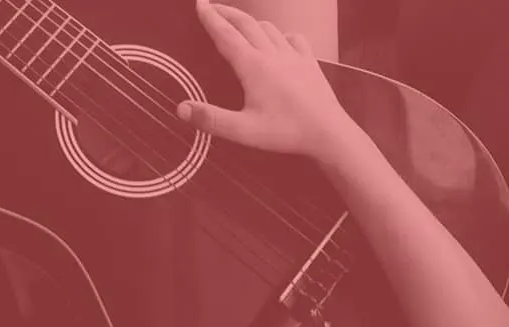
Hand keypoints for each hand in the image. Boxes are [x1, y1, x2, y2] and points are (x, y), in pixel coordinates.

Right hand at [177, 0, 356, 159]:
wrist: (327, 132)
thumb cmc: (285, 132)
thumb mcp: (243, 131)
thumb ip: (211, 119)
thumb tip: (181, 109)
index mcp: (253, 66)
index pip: (226, 35)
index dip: (210, 18)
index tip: (200, 4)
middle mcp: (272, 53)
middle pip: (246, 23)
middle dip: (227, 13)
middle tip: (212, 7)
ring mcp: (293, 55)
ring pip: (268, 28)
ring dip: (250, 22)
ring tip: (240, 24)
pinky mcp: (310, 62)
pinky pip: (293, 38)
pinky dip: (280, 34)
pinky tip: (279, 40)